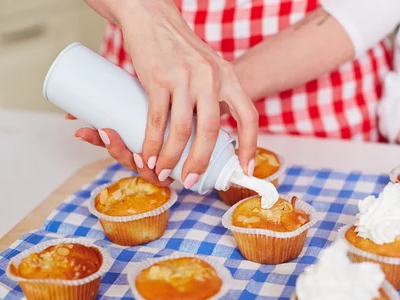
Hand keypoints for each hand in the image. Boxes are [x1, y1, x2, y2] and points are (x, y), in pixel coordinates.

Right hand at [83, 0, 256, 187]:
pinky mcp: (157, 78)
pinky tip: (149, 155)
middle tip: (190, 181)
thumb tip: (212, 136)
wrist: (153, 17)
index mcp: (229, 78)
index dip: (250, 146)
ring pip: (181, 129)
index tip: (245, 170)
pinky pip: (157, 119)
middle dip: (200, 162)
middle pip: (211, 131)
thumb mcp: (209, 70)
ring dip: (172, 157)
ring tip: (163, 172)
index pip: (248, 117)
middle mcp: (211, 78)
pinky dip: (152, 143)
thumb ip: (215, 98)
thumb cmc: (181, 50)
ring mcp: (184, 78)